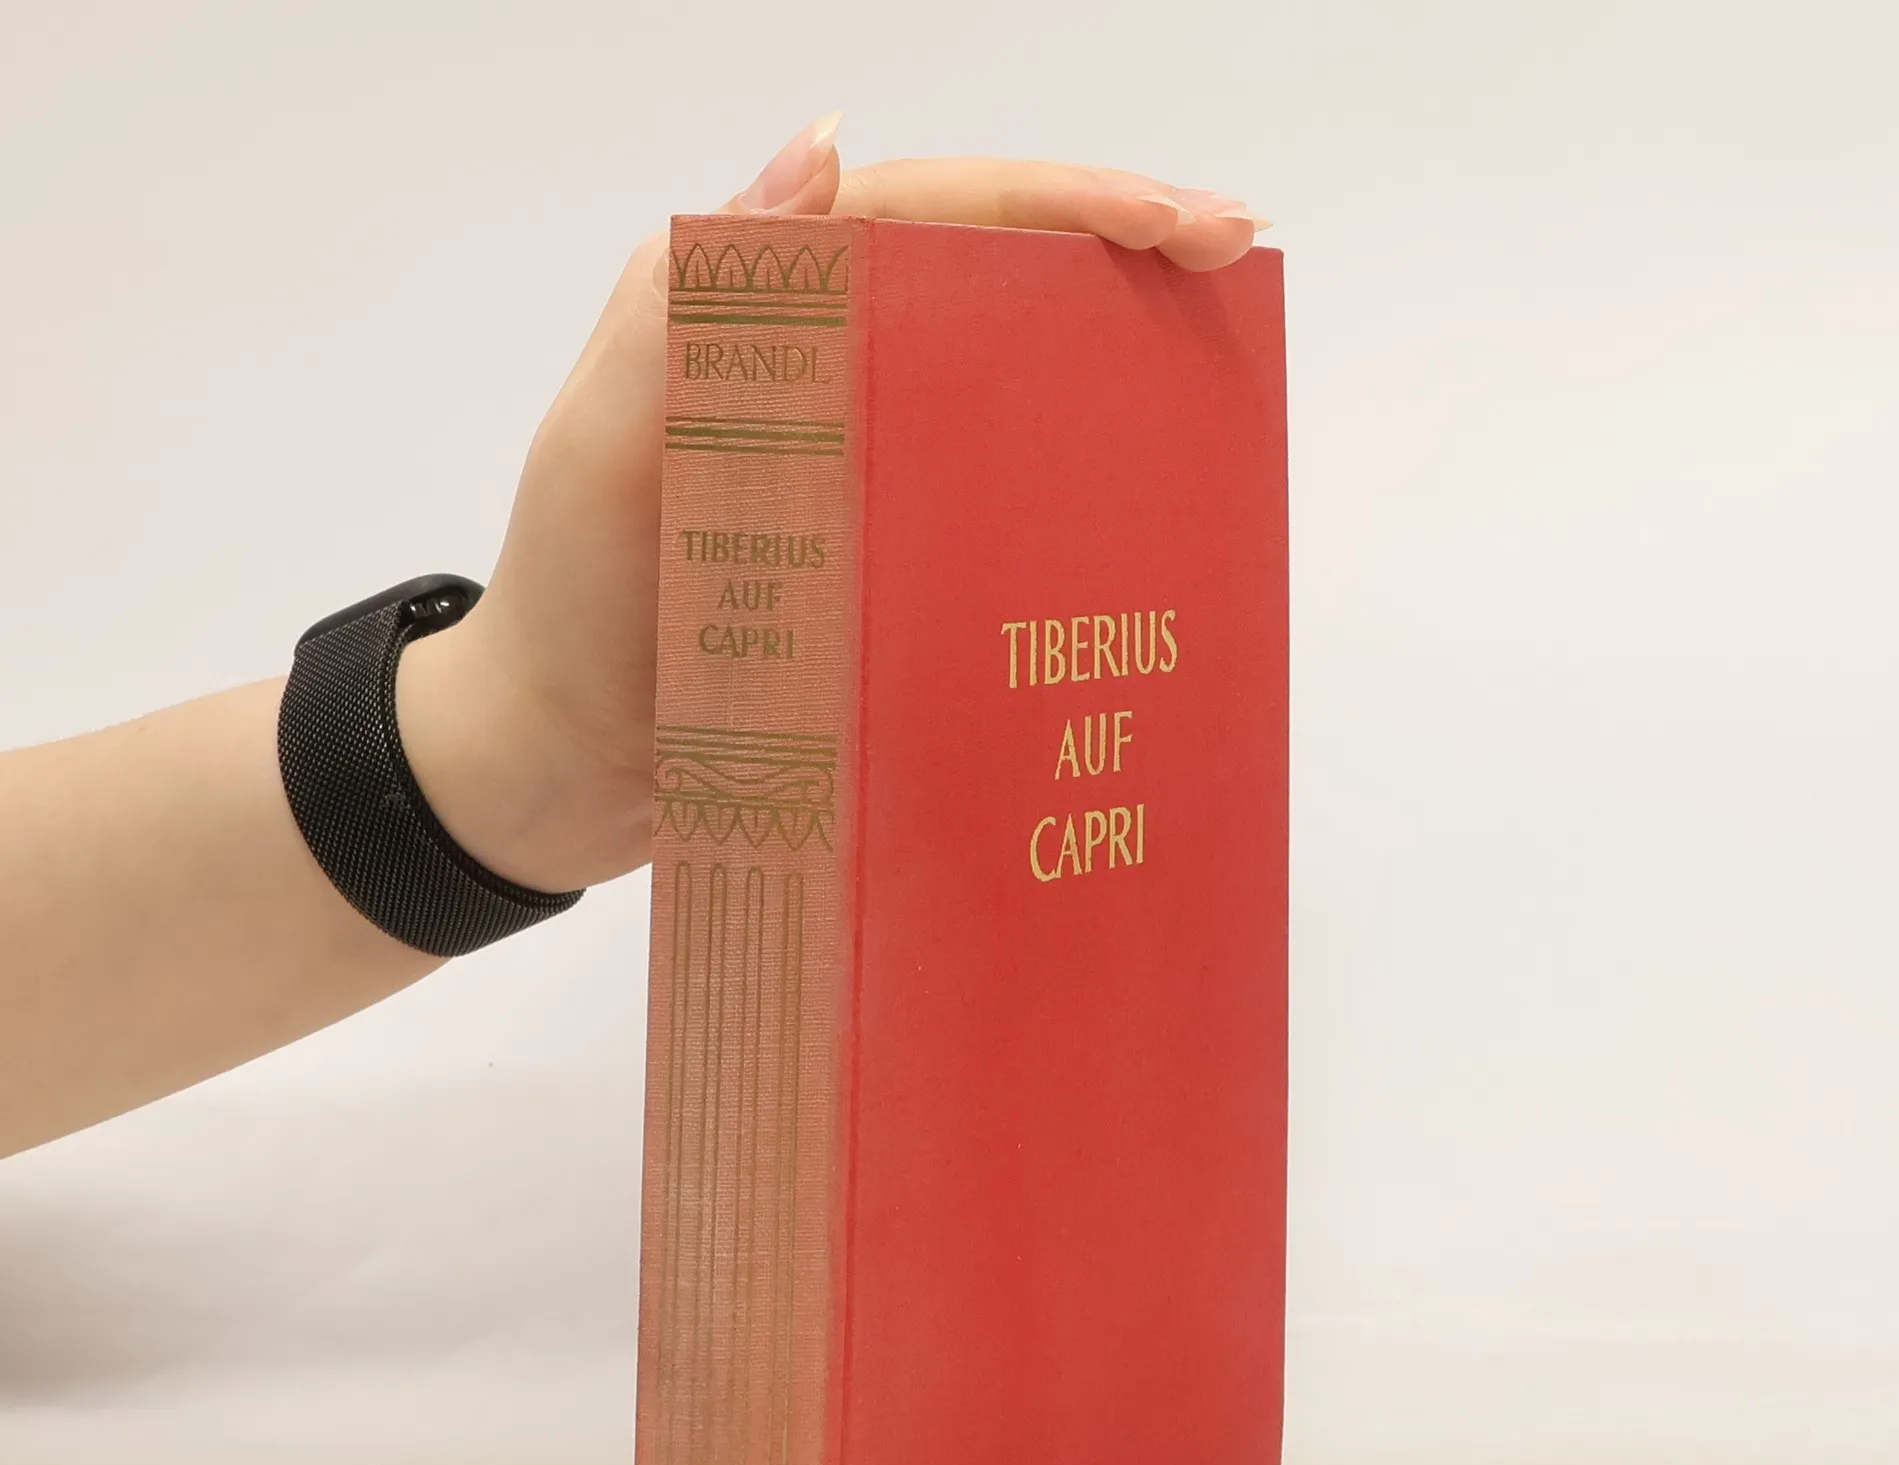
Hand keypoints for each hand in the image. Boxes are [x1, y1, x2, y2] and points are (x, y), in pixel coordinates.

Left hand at [395, 116, 1269, 893]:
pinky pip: (982, 510)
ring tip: (1210, 382)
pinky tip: (1132, 522)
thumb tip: (826, 143)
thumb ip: (692, 303)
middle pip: (987, 285)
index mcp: (760, 314)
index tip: (1190, 227)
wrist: (551, 771)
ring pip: (998, 391)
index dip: (1068, 204)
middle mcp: (818, 374)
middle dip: (1115, 266)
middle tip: (1231, 278)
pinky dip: (1058, 503)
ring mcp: (854, 471)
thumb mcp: (604, 440)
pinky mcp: (873, 562)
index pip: (933, 215)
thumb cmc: (562, 605)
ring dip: (1103, 376)